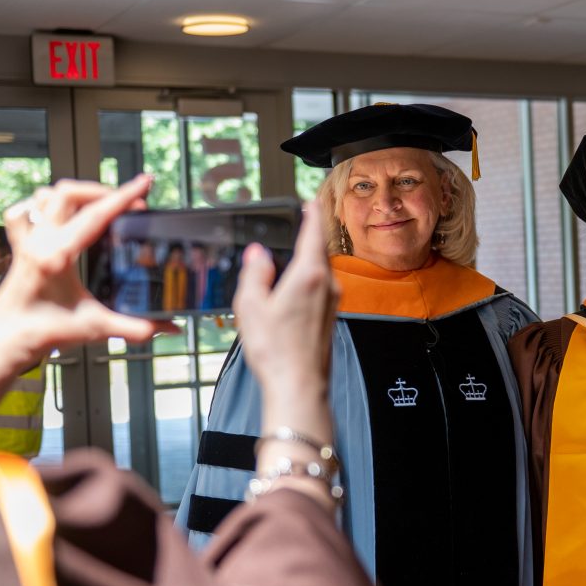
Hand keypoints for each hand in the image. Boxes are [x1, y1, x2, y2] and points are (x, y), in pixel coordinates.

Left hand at [0, 175, 174, 409]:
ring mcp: (26, 242)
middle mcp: (38, 242)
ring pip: (45, 196)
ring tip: (97, 203)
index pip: (96, 214)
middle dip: (102, 190)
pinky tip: (60, 215)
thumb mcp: (95, 328)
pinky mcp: (21, 248)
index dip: (124, 196)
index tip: (144, 183)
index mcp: (56, 256)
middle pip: (69, 193)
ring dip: (74, 194)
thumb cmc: (38, 333)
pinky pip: (25, 213)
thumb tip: (168, 326)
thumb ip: (136, 328)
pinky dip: (43, 207)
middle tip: (126, 201)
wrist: (4, 342)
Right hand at [232, 200, 338, 439]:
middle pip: (319, 250)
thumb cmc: (276, 350)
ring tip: (288, 257)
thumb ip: (255, 273)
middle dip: (308, 236)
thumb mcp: (251, 306)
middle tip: (297, 224)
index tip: (311, 200)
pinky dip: (308, 280)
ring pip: (321, 271)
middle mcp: (328, 285)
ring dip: (307, 260)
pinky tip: (291, 290)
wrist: (299, 386)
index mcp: (310, 275)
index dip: (312, 213)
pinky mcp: (331, 318)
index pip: (314, 232)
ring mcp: (333, 302)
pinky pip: (321, 288)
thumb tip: (258, 254)